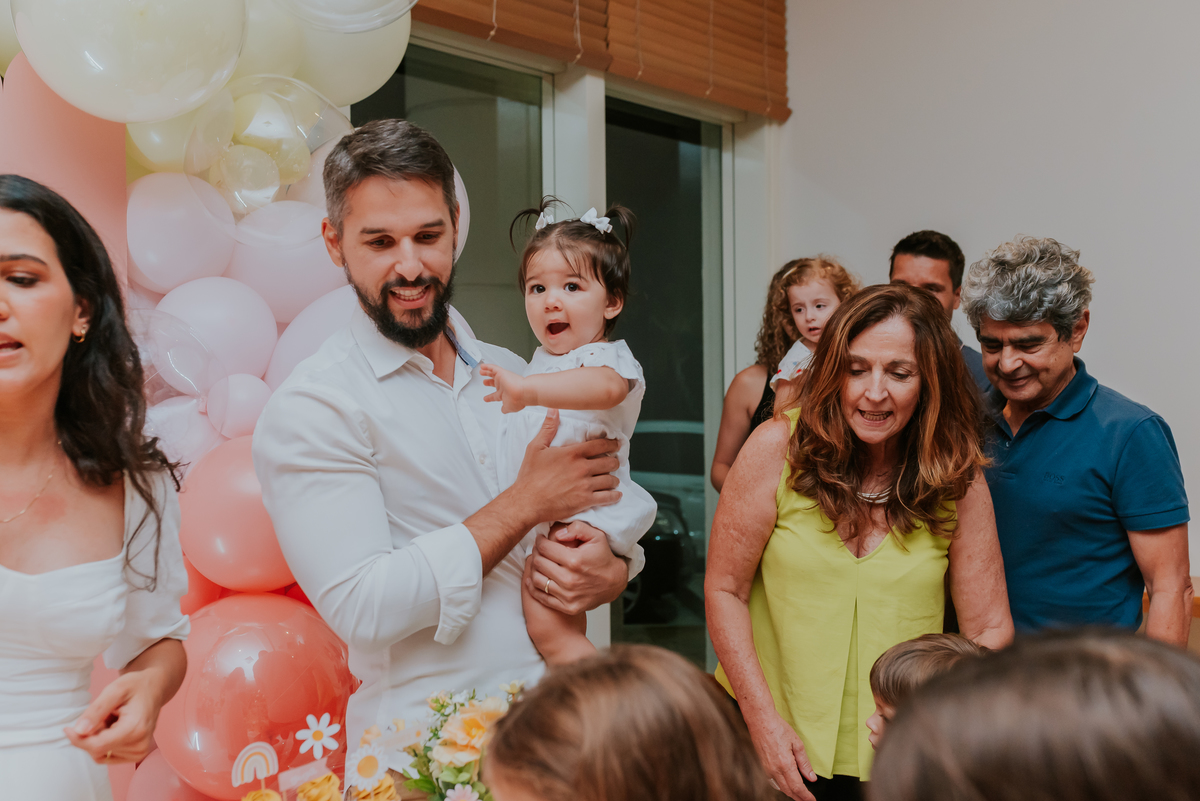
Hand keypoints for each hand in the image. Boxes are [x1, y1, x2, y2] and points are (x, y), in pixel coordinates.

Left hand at [64, 671, 160, 763]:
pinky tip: (114, 728)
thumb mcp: (114, 690)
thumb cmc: (135, 686)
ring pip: (100, 753)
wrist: (154, 688)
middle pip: (97, 750)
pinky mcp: (136, 755)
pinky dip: (104, 742)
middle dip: (92, 733)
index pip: (97, 746)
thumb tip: (79, 732)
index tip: (67, 728)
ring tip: (112, 719)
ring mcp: (139, 752)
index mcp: (136, 729)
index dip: (78, 739)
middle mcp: (140, 744)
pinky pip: (106, 755)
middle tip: (104, 714)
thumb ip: (96, 711)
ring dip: (98, 737)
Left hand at [481, 363, 527, 412]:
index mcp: (505, 395)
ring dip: (487, 373)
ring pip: (493, 374)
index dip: (490, 397)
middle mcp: (504, 386)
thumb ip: (505, 409)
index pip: (496, 396)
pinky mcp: (502, 373)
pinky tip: (482, 366)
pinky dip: (487, 366)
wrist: (523, 392)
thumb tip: (503, 410)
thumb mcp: (509, 408)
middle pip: (495, 383)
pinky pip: (493, 368)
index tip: (486, 398)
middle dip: (489, 383)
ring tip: (481, 371)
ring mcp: (503, 379)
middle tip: (484, 382)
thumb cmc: (518, 399)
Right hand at [510, 410, 620, 525]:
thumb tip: (553, 410)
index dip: (612, 444)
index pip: (600, 445)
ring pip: (610, 480)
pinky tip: (616, 495)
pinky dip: (614, 496)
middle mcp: (582, 468)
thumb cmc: (530, 475)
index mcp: (573, 453)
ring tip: (613, 480)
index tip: (617, 444)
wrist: (527, 502)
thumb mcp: (535, 448)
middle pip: (609, 462)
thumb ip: (547, 429)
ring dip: (614, 479)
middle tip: (614, 463)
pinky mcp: (585, 501)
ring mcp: (585, 485)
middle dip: (614, 462)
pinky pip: (607, 497)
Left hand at [525, 522, 627, 614]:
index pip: (545, 548)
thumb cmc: (603, 558)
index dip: (539, 541)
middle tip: (538, 549)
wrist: (614, 582)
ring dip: (533, 568)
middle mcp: (570, 579)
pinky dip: (533, 587)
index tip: (540, 539)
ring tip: (537, 562)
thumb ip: (577, 528)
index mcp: (575, 561)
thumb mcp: (596, 536)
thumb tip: (558, 533)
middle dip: (535, 552)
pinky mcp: (567, 607)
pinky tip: (533, 578)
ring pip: (536, 579)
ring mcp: (568, 595)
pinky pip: (541, 597)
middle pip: (538, 563)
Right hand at [744, 708, 817, 800]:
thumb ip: (804, 763)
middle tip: (808, 800)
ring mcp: (767, 769)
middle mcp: (775, 769)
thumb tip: (812, 778)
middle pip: (789, 790)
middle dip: (799, 798)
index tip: (812, 800)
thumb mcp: (797, 744)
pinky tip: (786, 786)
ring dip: (791, 793)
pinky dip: (782, 787)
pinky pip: (773, 782)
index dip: (806, 796)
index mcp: (785, 764)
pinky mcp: (763, 766)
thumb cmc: (778, 728)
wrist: (760, 721)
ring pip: (780, 788)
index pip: (797, 787)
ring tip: (800, 795)